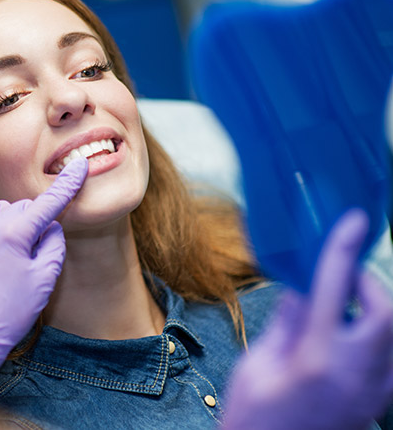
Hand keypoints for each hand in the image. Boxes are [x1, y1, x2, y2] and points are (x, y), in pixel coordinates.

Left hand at [0, 158, 87, 407]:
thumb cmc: (10, 312)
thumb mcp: (44, 280)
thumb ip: (53, 244)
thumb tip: (51, 226)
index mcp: (13, 233)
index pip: (48, 202)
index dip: (67, 184)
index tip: (79, 167)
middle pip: (22, 208)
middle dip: (35, 222)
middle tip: (38, 254)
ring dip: (13, 226)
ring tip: (15, 260)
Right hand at [222, 209, 392, 429]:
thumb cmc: (253, 416)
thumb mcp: (257, 364)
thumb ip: (286, 324)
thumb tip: (302, 288)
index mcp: (314, 358)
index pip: (335, 290)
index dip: (343, 250)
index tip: (353, 222)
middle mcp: (353, 374)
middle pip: (386, 313)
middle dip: (370, 285)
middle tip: (345, 279)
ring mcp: (372, 394)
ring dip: (378, 312)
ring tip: (350, 307)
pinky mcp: (377, 405)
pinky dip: (381, 340)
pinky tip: (356, 338)